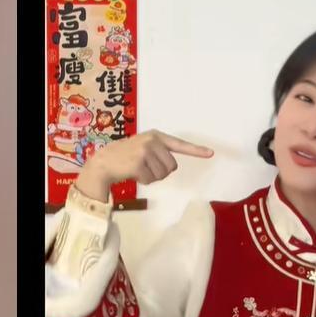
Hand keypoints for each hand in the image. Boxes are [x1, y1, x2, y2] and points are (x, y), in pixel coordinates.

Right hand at [76, 129, 213, 201]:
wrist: (104, 161)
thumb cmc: (126, 157)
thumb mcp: (144, 148)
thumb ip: (160, 152)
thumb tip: (172, 166)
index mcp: (156, 136)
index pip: (180, 144)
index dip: (196, 150)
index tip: (211, 153)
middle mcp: (153, 141)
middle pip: (172, 166)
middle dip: (161, 171)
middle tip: (145, 167)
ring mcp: (145, 150)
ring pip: (163, 174)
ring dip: (152, 177)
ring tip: (138, 169)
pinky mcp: (139, 162)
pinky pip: (151, 179)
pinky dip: (143, 181)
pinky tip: (132, 173)